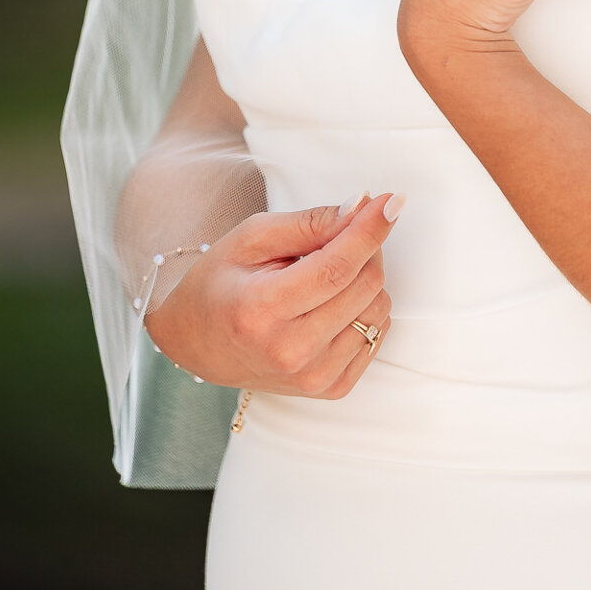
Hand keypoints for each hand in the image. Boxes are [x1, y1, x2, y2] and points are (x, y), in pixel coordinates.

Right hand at [144, 193, 398, 396]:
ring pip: (378, 308)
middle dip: (364, 248)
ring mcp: (312, 377)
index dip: (369, 230)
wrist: (197, 342)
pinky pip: (378, 335)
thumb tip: (363, 207)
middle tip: (338, 237)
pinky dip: (364, 309)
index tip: (393, 200)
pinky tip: (332, 304)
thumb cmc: (222, 281)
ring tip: (325, 276)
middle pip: (364, 284)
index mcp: (262, 311)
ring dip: (365, 279)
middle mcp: (290, 351)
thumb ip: (310, 222)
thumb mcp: (252, 237)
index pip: (336, 267)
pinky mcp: (331, 389)